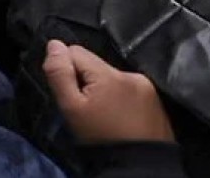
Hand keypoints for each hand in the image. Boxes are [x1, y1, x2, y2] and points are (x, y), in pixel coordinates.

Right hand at [43, 40, 173, 143]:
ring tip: (104, 114)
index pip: (75, 51)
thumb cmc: (101, 138)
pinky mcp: (155, 98)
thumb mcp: (72, 109)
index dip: (67, 70)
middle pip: (95, 64)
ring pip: (111, 76)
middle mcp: (130, 73)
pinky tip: (120, 115)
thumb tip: (54, 44)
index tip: (72, 94)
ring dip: (103, 88)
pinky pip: (128, 87)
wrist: (139, 166)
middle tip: (87, 108)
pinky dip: (120, 96)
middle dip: (86, 80)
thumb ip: (59, 74)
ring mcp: (146, 86)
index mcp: (108, 74)